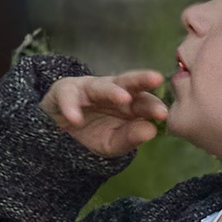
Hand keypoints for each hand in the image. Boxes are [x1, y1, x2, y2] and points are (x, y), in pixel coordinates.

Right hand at [42, 69, 167, 157]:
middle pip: (127, 82)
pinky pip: (68, 98)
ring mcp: (87, 88)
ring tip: (123, 99)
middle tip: (156, 79)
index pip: (143, 100)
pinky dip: (71, 108)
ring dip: (111, 91)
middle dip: (142, 80)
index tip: (163, 114)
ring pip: (100, 86)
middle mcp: (110, 90)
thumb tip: (152, 130)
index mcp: (127, 102)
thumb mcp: (113, 142)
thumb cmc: (92, 134)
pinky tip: (75, 119)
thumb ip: (131, 137)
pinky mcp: (64, 91)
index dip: (153, 105)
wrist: (58, 133)